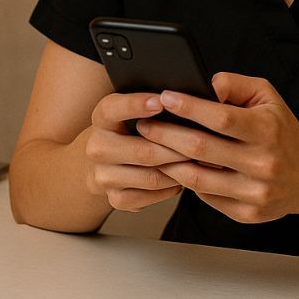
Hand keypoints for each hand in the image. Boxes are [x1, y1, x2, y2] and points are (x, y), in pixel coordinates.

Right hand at [83, 92, 188, 211]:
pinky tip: (180, 178)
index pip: (113, 108)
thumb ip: (150, 104)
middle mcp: (97, 148)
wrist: (101, 164)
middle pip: (143, 151)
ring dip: (178, 171)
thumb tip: (181, 99)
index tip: (161, 101)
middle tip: (200, 144)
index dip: (136, 104)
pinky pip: (150, 196)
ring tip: (196, 163)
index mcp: (101, 118)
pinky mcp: (114, 198)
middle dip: (176, 149)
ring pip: (151, 177)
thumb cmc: (126, 131)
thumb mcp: (129, 112)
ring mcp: (103, 176)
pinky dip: (170, 188)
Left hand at [136, 73, 298, 224]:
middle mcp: (262, 163)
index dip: (189, 107)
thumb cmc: (282, 132)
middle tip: (144, 124)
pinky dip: (187, 182)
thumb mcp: (267, 97)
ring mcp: (254, 192)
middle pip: (201, 148)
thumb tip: (204, 83)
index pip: (221, 117)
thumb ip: (235, 84)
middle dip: (166, 134)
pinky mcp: (247, 213)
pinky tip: (175, 168)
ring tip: (150, 147)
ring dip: (168, 161)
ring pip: (197, 178)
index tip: (165, 97)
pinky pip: (206, 196)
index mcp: (267, 130)